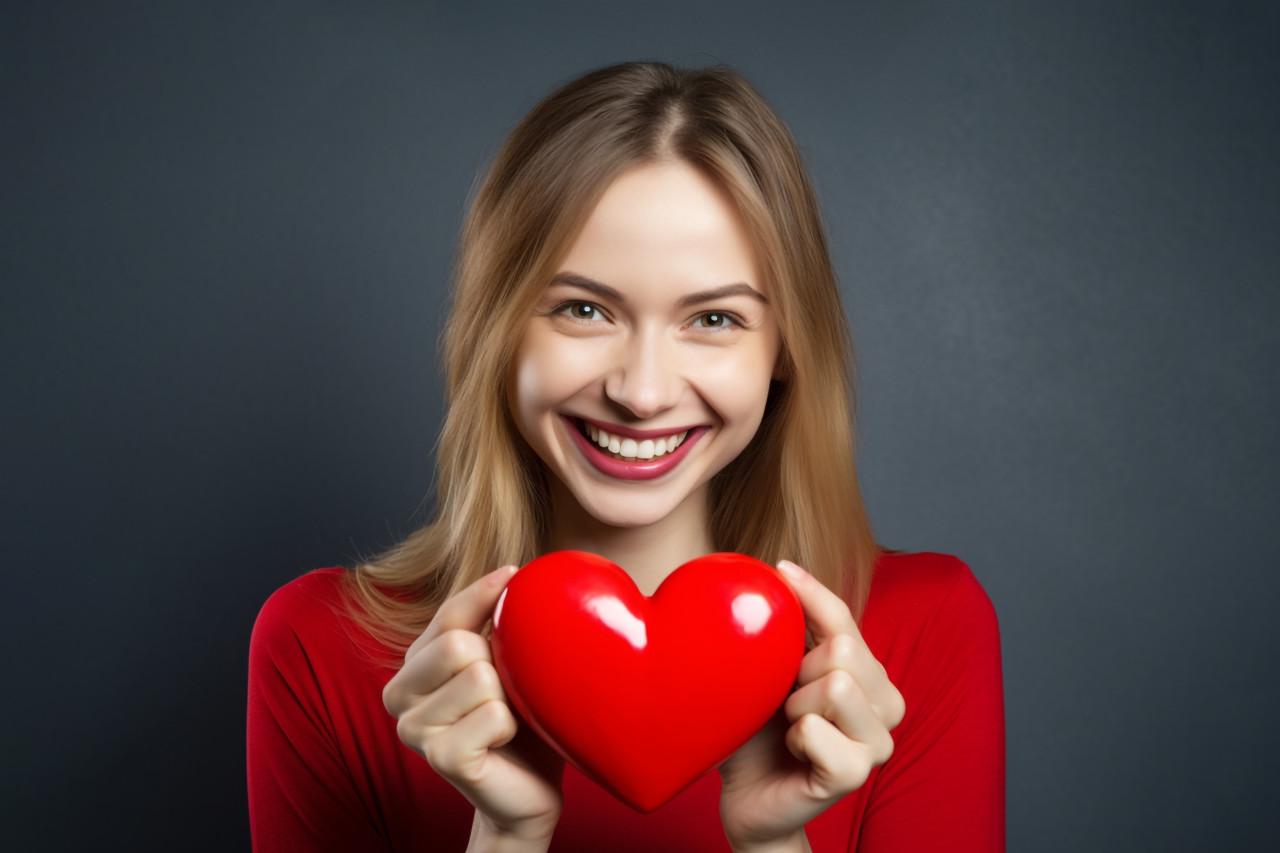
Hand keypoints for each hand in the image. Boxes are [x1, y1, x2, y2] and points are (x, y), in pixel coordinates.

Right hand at [382, 565, 564, 849]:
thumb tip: (511, 572)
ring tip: (506, 718)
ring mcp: (413, 729)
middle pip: (459, 644)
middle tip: (506, 691)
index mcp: (412, 663)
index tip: (514, 575)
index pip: (448, 612)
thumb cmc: (521, 718)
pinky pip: (494, 715)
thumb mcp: (503, 660)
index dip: (485, 593)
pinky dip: (512, 725)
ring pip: (480, 678)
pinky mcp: (440, 758)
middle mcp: (399, 693)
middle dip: (499, 663)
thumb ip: (490, 621)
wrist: (530, 788)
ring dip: (509, 698)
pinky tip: (504, 742)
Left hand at [718, 560, 904, 852]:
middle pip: (844, 649)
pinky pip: (817, 729)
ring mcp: (877, 741)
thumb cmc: (756, 730)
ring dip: (794, 704)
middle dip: (798, 668)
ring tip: (788, 725)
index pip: (844, 618)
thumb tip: (773, 571)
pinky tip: (794, 749)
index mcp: (867, 672)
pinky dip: (794, 735)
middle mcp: (885, 702)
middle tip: (783, 698)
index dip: (812, 592)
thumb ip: (784, 630)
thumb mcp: (768, 670)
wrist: (747, 797)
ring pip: (837, 685)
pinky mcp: (856, 774)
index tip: (781, 569)